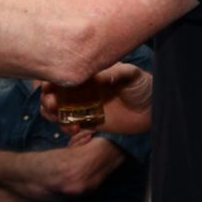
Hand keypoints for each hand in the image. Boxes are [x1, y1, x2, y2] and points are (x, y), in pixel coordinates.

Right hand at [38, 61, 152, 136]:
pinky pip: (69, 125)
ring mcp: (84, 106)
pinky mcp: (89, 122)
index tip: (49, 85)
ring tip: (58, 115)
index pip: (64, 73)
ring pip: (57, 109)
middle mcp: (83, 89)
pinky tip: (74, 128)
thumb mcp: (132, 75)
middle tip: (53, 103)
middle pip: (54, 92)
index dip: (52, 78)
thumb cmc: (144, 86)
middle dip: (47, 98)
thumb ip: (116, 73)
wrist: (154, 109)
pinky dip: (65, 127)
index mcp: (89, 74)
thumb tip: (97, 75)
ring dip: (50, 113)